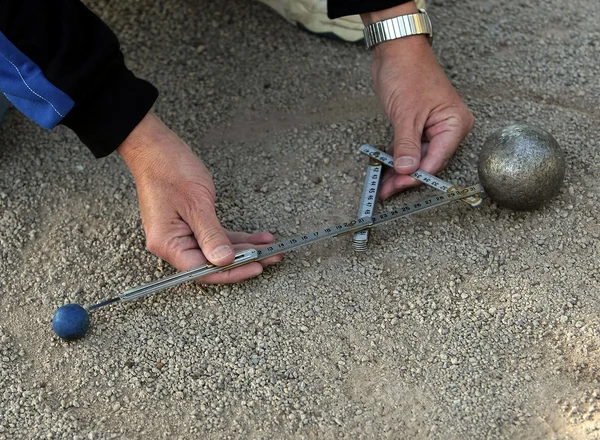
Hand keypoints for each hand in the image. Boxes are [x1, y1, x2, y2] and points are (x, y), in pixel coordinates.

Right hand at [117, 112, 281, 282]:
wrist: (157, 148)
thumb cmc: (169, 170)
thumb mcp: (196, 204)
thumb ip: (211, 235)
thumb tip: (224, 261)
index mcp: (167, 243)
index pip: (202, 270)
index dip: (230, 272)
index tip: (255, 267)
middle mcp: (173, 243)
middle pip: (212, 263)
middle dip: (244, 260)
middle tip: (271, 258)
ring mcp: (182, 235)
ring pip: (218, 250)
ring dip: (245, 249)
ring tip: (271, 248)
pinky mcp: (192, 225)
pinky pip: (217, 237)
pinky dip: (237, 237)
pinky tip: (258, 238)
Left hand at [363, 3, 473, 199]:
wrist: (396, 49)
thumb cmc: (407, 73)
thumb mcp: (406, 114)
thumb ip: (406, 145)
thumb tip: (407, 170)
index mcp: (455, 124)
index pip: (436, 160)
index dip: (416, 176)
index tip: (397, 186)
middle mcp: (448, 128)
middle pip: (427, 162)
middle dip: (406, 176)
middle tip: (385, 190)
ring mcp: (433, 127)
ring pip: (417, 157)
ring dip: (399, 169)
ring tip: (382, 185)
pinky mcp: (418, 125)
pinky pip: (409, 147)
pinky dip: (397, 156)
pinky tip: (383, 168)